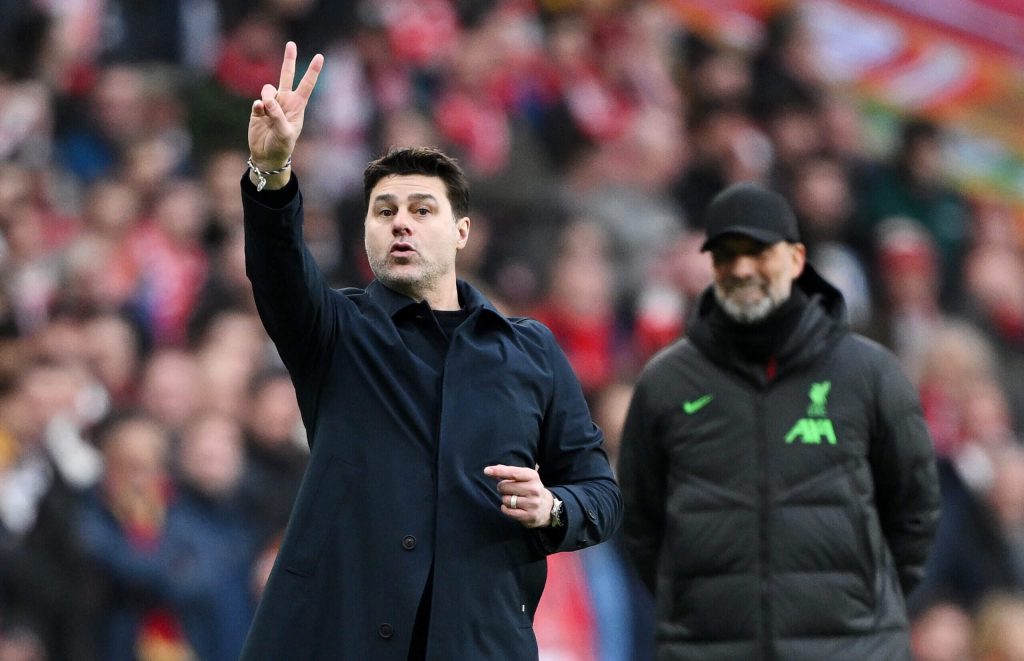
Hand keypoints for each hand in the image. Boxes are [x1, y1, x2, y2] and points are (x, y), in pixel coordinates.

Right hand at [247, 41, 323, 172]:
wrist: (267, 156)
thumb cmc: (282, 146)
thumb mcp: (284, 133)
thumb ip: (277, 115)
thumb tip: (266, 100)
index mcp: (297, 106)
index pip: (306, 85)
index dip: (312, 71)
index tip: (320, 56)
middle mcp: (285, 102)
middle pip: (286, 76)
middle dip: (288, 60)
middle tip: (291, 44)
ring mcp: (270, 105)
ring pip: (267, 88)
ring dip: (267, 95)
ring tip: (266, 108)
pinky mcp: (257, 110)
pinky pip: (257, 101)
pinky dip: (258, 106)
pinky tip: (259, 111)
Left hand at [484, 464, 553, 528]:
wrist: (547, 507)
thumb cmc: (530, 488)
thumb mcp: (524, 477)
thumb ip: (508, 472)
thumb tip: (490, 470)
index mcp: (532, 476)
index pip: (513, 472)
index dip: (498, 471)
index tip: (487, 471)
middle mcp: (534, 489)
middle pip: (505, 487)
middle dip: (502, 488)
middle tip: (509, 490)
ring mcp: (533, 503)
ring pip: (506, 500)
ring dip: (505, 500)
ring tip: (513, 499)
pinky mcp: (530, 515)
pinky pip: (508, 511)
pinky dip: (505, 509)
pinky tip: (511, 507)